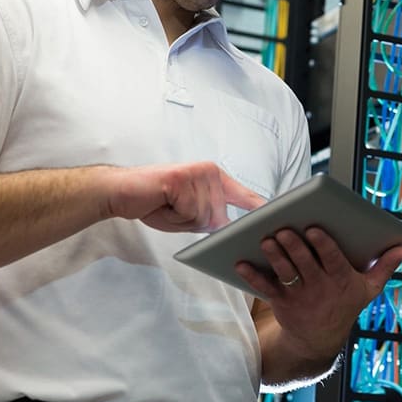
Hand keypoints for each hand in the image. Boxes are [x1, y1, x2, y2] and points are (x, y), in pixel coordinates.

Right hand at [104, 161, 264, 231]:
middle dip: (194, 222)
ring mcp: (197, 174)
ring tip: (167, 205)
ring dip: (182, 219)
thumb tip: (228, 228)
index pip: (244, 195)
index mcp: (215, 178)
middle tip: (173, 209)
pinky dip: (174, 215)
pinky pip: (189, 211)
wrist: (122, 191)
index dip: (260, 207)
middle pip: (218, 216)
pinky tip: (162, 202)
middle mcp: (210, 172)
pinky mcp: (182, 178)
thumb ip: (211, 219)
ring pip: (204, 216)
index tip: (279, 214)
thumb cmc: (155, 203)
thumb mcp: (190, 214)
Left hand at [236, 226, 401, 379]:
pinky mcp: (280, 302)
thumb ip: (385, 266)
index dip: (323, 245)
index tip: (315, 228)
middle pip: (305, 264)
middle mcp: (320, 288)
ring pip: (285, 273)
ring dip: (274, 256)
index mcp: (341, 280)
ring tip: (266, 239)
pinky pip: (265, 288)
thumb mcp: (369, 289)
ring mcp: (299, 296)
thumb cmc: (345, 304)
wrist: (319, 340)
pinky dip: (252, 275)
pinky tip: (240, 262)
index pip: (332, 260)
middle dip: (294, 246)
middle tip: (283, 229)